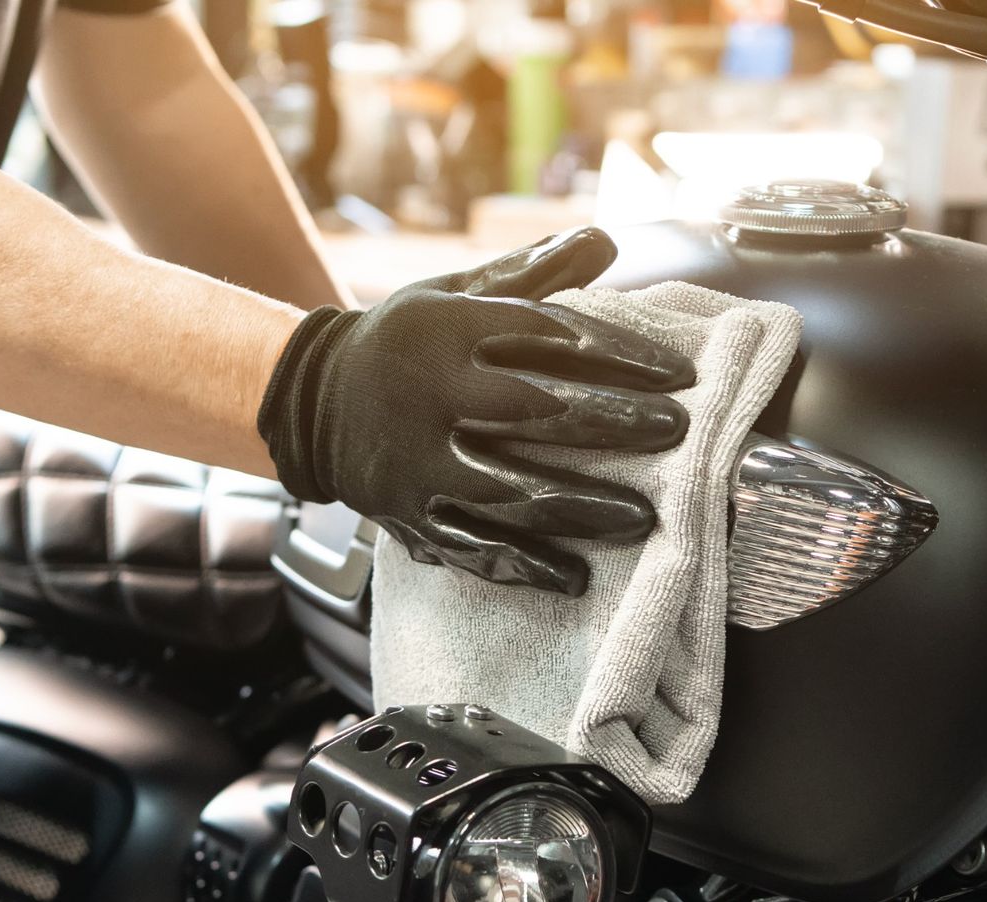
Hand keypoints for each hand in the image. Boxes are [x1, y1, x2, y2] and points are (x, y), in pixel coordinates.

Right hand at [256, 228, 694, 594]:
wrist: (309, 403)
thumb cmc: (403, 343)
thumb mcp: (453, 295)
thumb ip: (530, 274)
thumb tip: (606, 241)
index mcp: (444, 333)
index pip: (544, 335)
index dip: (616, 352)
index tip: (677, 373)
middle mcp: (427, 399)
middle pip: (534, 413)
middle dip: (611, 423)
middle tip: (674, 433)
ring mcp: (414, 465)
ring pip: (507, 492)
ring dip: (581, 507)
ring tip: (642, 517)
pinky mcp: (406, 517)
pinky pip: (470, 546)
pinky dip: (524, 565)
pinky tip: (575, 574)